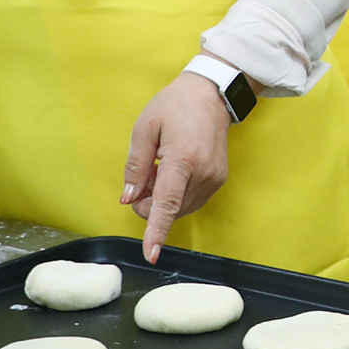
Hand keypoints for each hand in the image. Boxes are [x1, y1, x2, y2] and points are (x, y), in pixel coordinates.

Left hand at [121, 69, 232, 262]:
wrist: (212, 94)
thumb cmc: (175, 106)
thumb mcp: (145, 128)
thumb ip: (135, 165)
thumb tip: (129, 198)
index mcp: (183, 158)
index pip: (167, 203)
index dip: (156, 231)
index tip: (151, 254)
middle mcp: (203, 173)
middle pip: (169, 209)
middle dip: (149, 202)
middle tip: (145, 174)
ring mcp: (215, 178)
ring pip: (180, 208)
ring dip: (163, 198)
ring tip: (160, 168)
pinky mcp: (219, 179)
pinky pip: (191, 200)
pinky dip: (177, 194)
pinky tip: (173, 172)